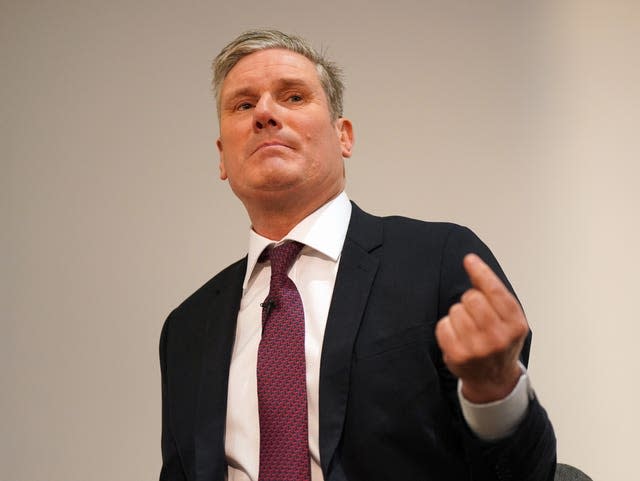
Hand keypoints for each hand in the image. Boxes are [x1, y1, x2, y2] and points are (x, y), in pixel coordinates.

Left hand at [435, 253, 528, 402]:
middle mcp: (499, 337)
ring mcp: (478, 348)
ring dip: (458, 315)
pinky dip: (446, 328)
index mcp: (515, 324)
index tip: (469, 260)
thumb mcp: (508, 319)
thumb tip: (472, 263)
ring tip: (468, 329)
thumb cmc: (500, 343)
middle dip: (470, 301)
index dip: (480, 272)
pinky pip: (443, 325)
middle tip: (475, 315)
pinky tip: (457, 337)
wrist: (494, 380)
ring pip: (455, 310)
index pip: (494, 290)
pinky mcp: (458, 355)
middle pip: (471, 298)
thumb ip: (493, 292)